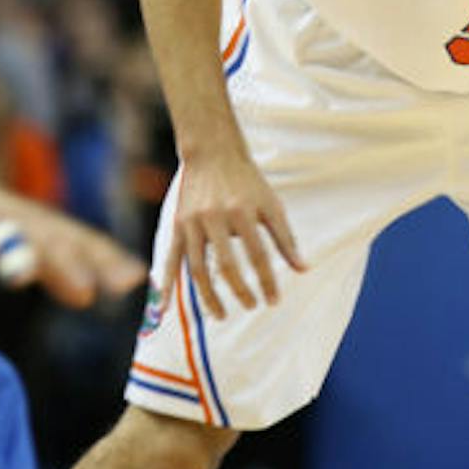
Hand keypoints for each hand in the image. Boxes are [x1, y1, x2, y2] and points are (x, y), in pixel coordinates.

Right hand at [0, 179, 146, 307]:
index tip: (144, 279)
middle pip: (77, 243)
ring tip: (86, 292)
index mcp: (56, 229)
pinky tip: (21, 279)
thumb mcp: (33, 248)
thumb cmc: (2, 225)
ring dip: (66, 268)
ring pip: (43, 244)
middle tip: (130, 284)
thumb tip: (87, 298)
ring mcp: (13, 224)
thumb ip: (57, 274)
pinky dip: (11, 260)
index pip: (93, 244)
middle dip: (104, 264)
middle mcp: (42, 224)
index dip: (117, 260)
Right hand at [163, 147, 306, 318]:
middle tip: (252, 306)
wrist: (213, 153)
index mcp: (242, 212)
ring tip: (222, 315)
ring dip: (209, 297)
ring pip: (197, 269)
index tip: (274, 301)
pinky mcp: (177, 226)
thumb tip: (304, 269)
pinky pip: (170, 261)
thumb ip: (286, 238)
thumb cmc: (248, 182)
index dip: (267, 281)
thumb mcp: (271, 204)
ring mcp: (192, 223)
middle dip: (240, 291)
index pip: (258, 256)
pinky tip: (164, 310)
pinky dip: (166, 286)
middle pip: (226, 265)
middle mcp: (215, 218)